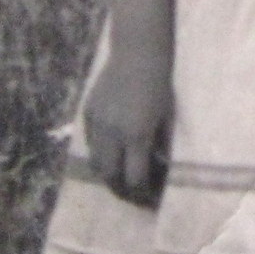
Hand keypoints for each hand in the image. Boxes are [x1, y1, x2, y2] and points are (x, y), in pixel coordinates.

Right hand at [84, 45, 172, 205]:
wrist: (138, 54)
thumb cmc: (160, 85)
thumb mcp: (166, 118)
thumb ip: (160, 145)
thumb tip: (157, 168)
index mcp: (136, 136)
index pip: (134, 178)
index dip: (142, 193)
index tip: (150, 199)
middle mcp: (113, 134)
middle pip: (110, 176)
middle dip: (122, 190)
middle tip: (133, 195)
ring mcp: (97, 123)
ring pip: (95, 162)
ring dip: (108, 174)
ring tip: (120, 179)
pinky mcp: (88, 113)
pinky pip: (91, 143)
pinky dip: (100, 154)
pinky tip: (111, 154)